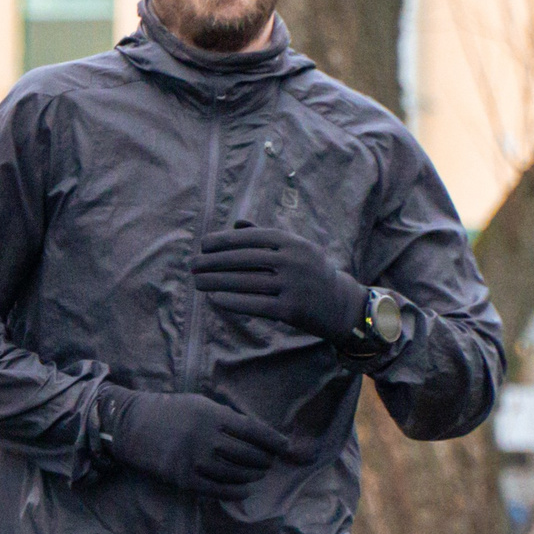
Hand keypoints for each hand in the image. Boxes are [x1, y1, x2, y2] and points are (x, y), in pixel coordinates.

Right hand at [98, 386, 291, 497]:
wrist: (131, 426)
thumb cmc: (169, 412)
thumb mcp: (199, 404)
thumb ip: (226, 418)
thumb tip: (257, 435)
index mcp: (211, 415)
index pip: (254, 431)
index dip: (274, 441)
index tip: (285, 446)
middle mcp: (205, 438)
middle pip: (249, 455)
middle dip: (265, 460)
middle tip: (269, 461)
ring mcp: (195, 460)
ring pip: (237, 474)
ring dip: (253, 476)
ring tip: (257, 473)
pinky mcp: (185, 479)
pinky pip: (219, 490)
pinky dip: (237, 492)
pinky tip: (244, 489)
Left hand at [193, 224, 366, 346]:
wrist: (341, 304)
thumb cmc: (311, 272)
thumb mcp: (295, 248)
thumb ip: (265, 236)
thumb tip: (235, 223)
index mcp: (293, 243)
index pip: (251, 238)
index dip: (224, 240)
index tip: (203, 244)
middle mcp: (293, 261)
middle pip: (244, 259)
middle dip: (213, 261)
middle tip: (192, 264)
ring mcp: (293, 286)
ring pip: (245, 282)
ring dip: (216, 282)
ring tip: (197, 282)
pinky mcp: (291, 310)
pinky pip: (254, 304)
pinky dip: (231, 302)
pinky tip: (214, 299)